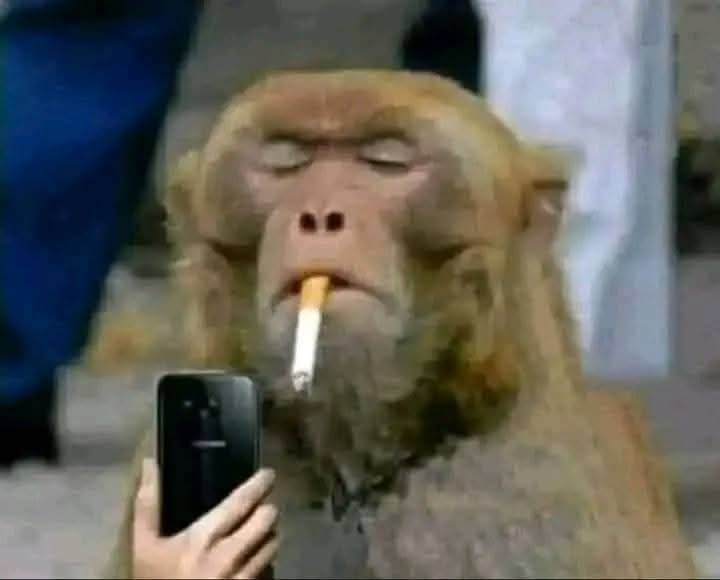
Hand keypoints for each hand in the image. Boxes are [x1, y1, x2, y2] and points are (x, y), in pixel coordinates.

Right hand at [132, 459, 278, 578]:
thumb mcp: (144, 546)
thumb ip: (148, 504)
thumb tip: (149, 463)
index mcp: (205, 537)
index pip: (243, 501)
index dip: (260, 484)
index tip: (269, 474)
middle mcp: (230, 555)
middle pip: (268, 519)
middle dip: (267, 510)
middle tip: (261, 508)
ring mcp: (243, 578)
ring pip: (273, 544)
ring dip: (269, 536)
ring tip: (258, 533)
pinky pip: (270, 570)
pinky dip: (266, 562)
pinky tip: (253, 561)